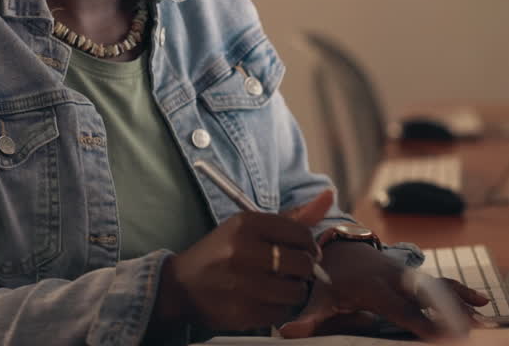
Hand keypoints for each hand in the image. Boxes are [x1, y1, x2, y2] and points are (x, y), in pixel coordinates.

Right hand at [153, 190, 333, 332]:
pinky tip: (264, 300)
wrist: (180, 287)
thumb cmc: (219, 254)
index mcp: (245, 224)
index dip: (308, 245)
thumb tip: (328, 195)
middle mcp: (242, 251)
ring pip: (296, 291)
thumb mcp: (248, 227)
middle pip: (302, 263)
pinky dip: (278, 308)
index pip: (300, 233)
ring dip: (293, 290)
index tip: (303, 251)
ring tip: (278, 285)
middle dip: (303, 269)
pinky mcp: (242, 311)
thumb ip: (291, 217)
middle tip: (291, 270)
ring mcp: (242, 283)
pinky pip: (281, 312)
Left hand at [279, 241, 489, 340]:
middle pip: (428, 297)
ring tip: (487, 323)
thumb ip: (308, 317)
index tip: (441, 336)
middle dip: (452, 314)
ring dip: (464, 305)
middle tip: (475, 332)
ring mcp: (407, 274)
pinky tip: (482, 303)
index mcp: (374, 287)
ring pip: (440, 289)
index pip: (401, 309)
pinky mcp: (414, 275)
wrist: (336, 248)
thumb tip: (288, 333)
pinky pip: (441, 282)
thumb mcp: (318, 297)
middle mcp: (395, 278)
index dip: (421, 322)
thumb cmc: (329, 278)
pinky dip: (461, 291)